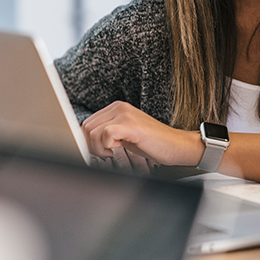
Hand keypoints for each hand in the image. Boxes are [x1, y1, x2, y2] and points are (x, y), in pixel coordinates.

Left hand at [82, 101, 200, 166]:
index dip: (89, 140)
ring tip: (113, 151)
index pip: (87, 122)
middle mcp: (120, 107)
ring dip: (99, 148)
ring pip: (93, 132)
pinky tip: (118, 150)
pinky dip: (107, 147)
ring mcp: (126, 115)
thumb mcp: (124, 133)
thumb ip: (106, 131)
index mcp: (117, 107)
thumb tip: (84, 139)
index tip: (100, 150)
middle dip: (92, 145)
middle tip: (107, 152)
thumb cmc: (151, 142)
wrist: (175, 145)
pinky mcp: (131, 126)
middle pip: (87, 127)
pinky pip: (106, 135)